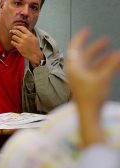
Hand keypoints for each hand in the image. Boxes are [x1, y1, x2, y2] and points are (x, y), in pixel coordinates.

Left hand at [10, 26, 42, 66]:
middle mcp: (25, 37)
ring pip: (14, 36)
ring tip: (14, 38)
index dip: (17, 27)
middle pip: (16, 31)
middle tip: (10, 31)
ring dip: (13, 37)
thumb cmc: (35, 47)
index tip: (15, 27)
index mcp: (29, 34)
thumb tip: (24, 31)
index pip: (22, 28)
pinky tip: (13, 42)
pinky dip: (12, 42)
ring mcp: (21, 42)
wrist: (35, 54)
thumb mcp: (34, 38)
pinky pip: (12, 42)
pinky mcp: (18, 47)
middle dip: (12, 31)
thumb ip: (29, 34)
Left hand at [67, 28, 119, 147]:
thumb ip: (112, 65)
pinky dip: (102, 65)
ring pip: (90, 63)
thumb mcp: (103, 78)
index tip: (87, 30)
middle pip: (83, 55)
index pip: (75, 48)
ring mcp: (80, 78)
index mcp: (74, 68)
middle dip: (95, 47)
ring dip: (101, 56)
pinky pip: (94, 71)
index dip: (81, 38)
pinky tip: (112, 63)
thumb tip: (119, 55)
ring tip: (112, 52)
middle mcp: (75, 72)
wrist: (88, 114)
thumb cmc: (91, 97)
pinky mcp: (86, 85)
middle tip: (105, 40)